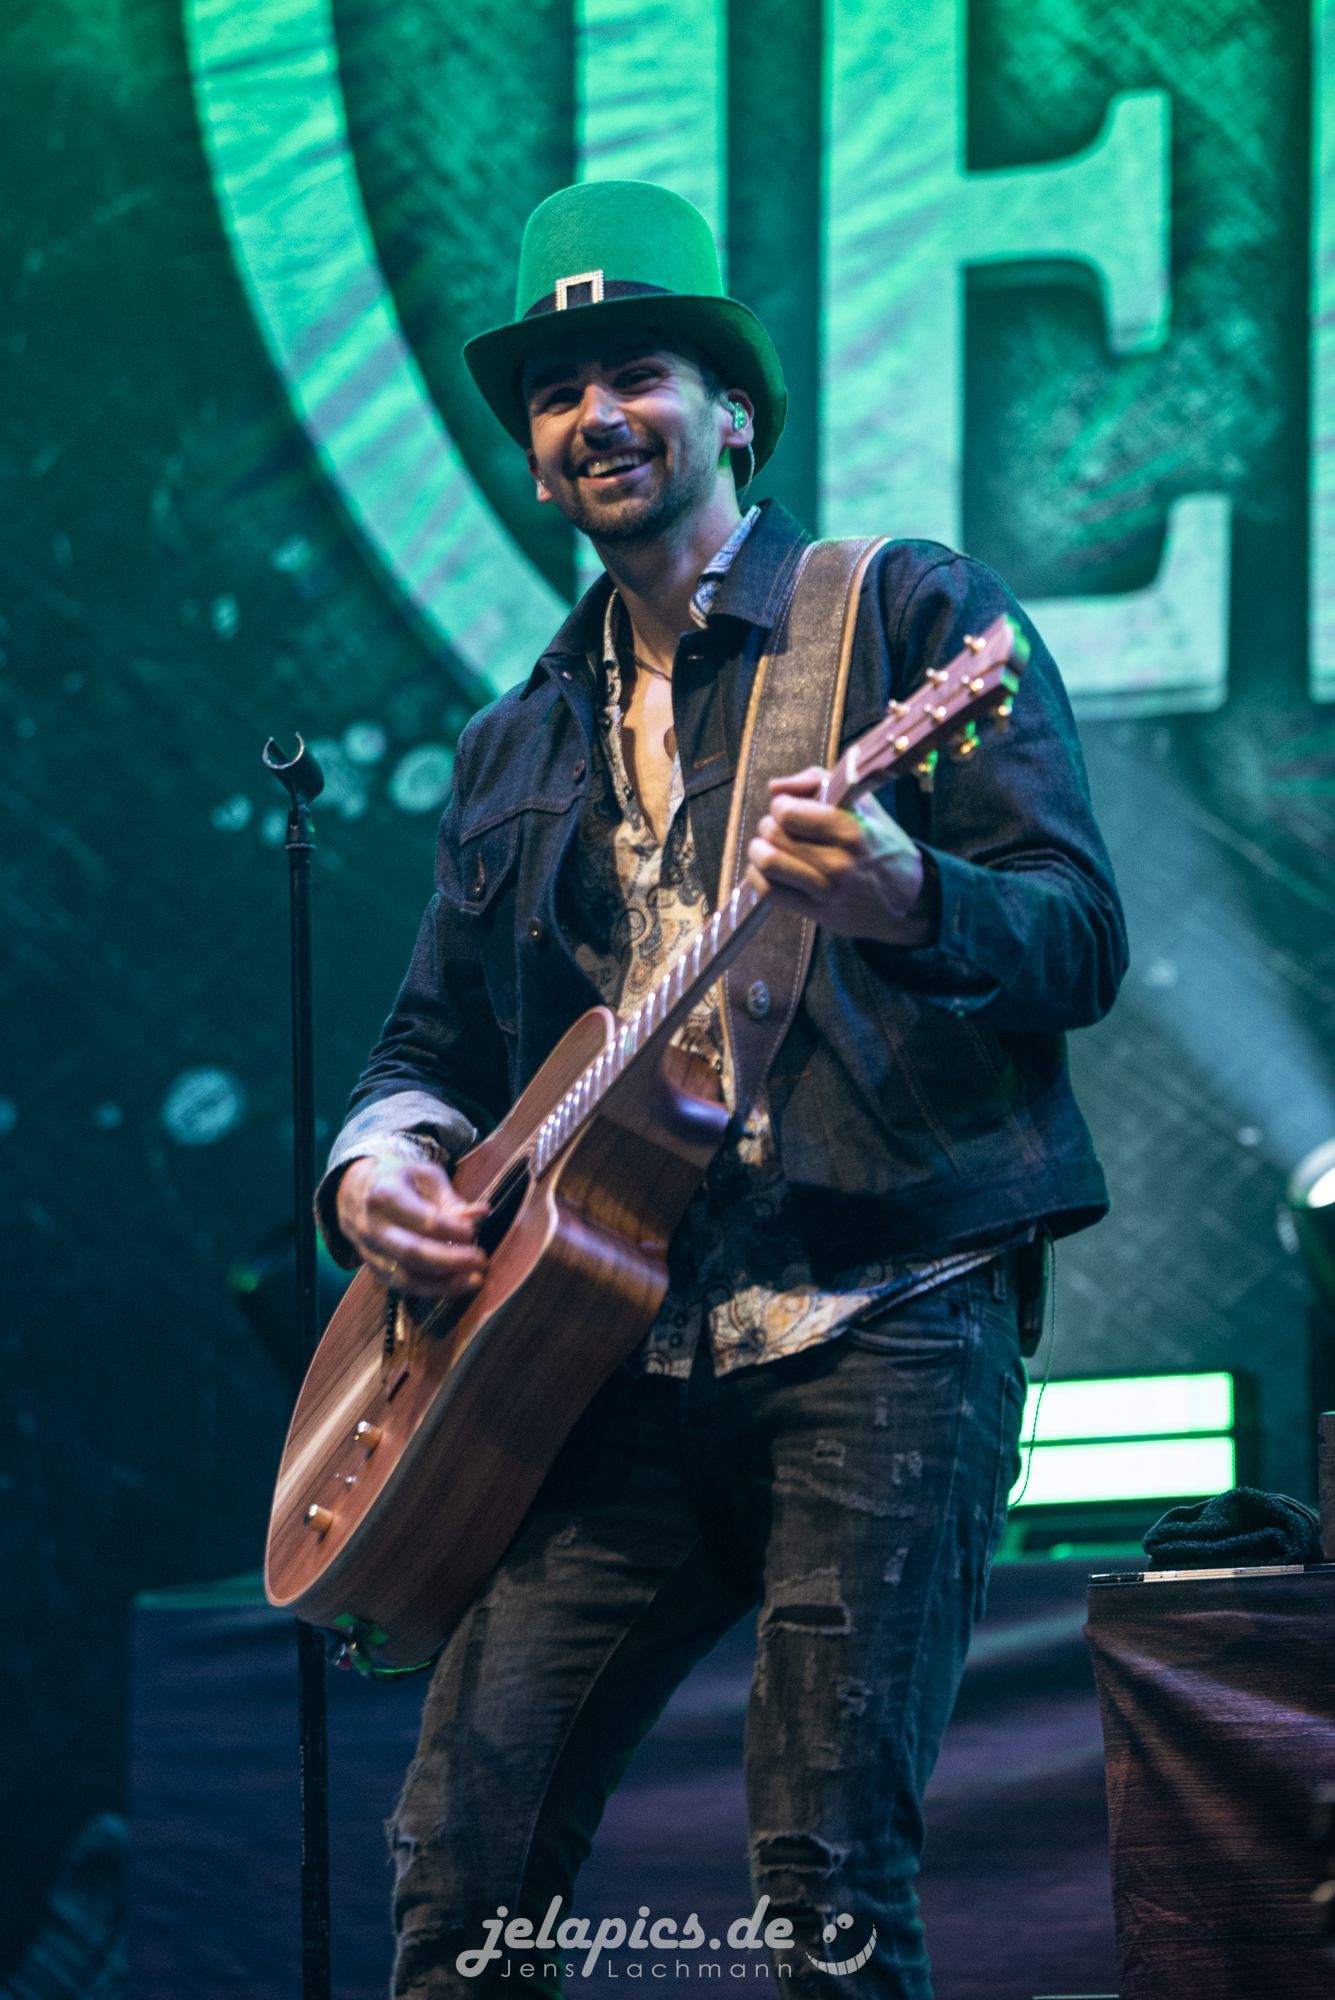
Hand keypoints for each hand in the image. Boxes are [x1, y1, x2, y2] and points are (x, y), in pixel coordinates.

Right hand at [335, 1153, 488, 1299]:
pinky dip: (431, 1289)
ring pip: (406, 1276)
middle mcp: (372, 1225)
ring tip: (474, 1280)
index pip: (422, 1219)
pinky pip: (402, 1286)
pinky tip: (455, 1285)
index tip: (473, 1231)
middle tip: (480, 1260)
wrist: (353, 1191)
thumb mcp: (424, 1175)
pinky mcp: (372, 1268)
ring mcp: (369, 1250)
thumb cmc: (397, 1179)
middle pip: (412, 1252)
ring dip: (444, 1283)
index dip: (452, 1229)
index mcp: (385, 1194)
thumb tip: (480, 1214)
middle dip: (451, 1260)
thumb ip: (450, 1197)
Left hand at [746, 766, 934, 945]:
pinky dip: (758, 877)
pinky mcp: (817, 913)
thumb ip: (818, 782)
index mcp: (852, 830)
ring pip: (767, 863)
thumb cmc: (881, 844)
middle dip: (769, 826)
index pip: (788, 812)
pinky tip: (769, 870)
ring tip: (770, 847)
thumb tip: (774, 787)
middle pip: (773, 835)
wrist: (909, 898)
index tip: (790, 808)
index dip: (781, 805)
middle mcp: (838, 862)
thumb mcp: (863, 804)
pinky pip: (769, 892)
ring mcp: (827, 891)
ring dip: (760, 851)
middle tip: (780, 828)